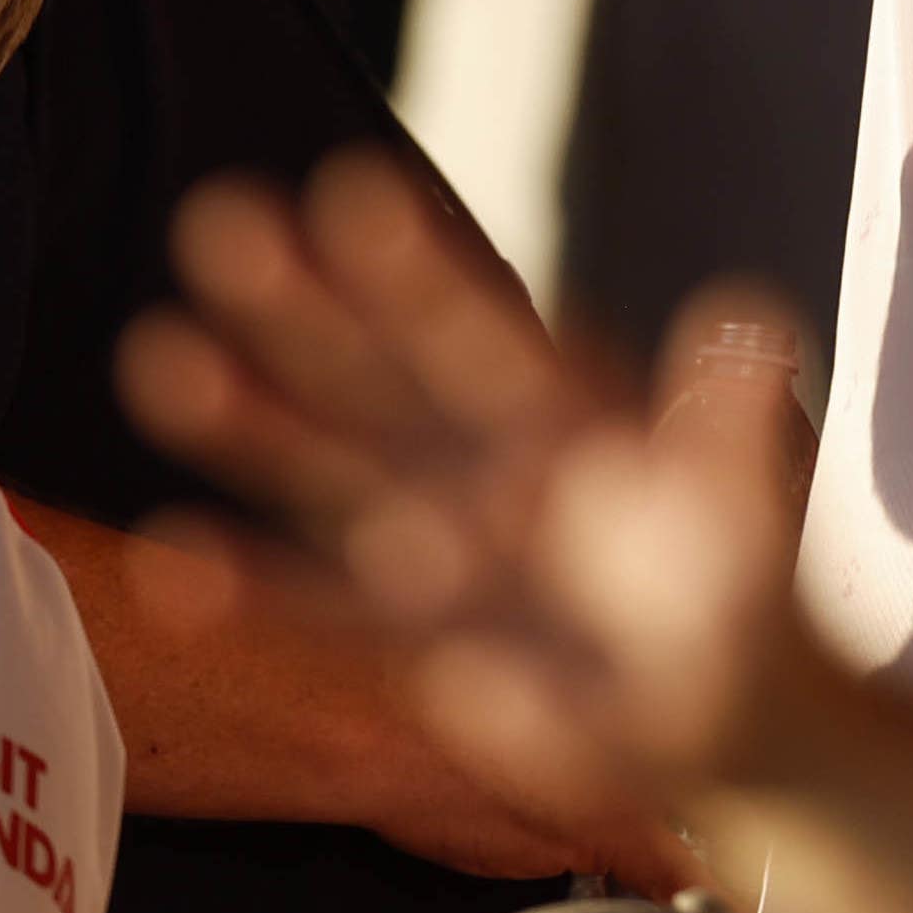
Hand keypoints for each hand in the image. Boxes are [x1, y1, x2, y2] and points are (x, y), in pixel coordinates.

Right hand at [120, 156, 818, 850]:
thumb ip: (734, 417)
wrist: (723, 716)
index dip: (418, 268)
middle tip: (221, 225)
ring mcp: (435, 545)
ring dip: (248, 422)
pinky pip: (323, 609)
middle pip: (379, 372)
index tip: (352, 196)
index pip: (479, 326)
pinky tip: (177, 559)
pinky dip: (252, 586)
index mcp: (562, 411)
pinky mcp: (414, 640)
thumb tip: (751, 316)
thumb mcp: (745, 501)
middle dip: (300, 306)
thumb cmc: (737, 590)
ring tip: (161, 358)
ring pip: (328, 471)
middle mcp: (481, 462)